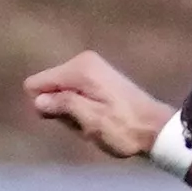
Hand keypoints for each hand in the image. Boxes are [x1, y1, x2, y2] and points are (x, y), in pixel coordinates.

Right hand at [23, 51, 171, 161]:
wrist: (156, 129)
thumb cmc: (123, 128)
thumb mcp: (91, 121)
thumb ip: (63, 106)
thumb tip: (38, 100)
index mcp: (79, 68)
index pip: (35, 84)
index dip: (44, 107)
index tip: (66, 119)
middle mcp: (83, 61)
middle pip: (48, 88)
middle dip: (59, 110)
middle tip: (84, 122)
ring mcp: (91, 68)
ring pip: (60, 94)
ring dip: (71, 113)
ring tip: (93, 122)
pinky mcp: (97, 78)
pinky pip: (73, 95)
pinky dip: (81, 109)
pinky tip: (98, 117)